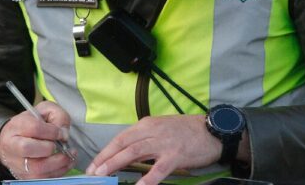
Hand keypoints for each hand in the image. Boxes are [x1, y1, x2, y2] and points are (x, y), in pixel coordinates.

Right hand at [0, 101, 76, 178]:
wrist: (14, 140)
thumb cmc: (31, 124)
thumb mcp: (45, 111)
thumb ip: (57, 115)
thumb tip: (64, 133)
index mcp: (16, 126)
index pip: (34, 128)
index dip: (52, 131)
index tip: (62, 133)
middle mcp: (12, 146)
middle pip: (28, 149)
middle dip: (50, 148)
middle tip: (62, 145)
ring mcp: (17, 164)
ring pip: (37, 168)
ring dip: (58, 163)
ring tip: (69, 155)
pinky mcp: (25, 177)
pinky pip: (43, 178)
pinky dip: (58, 172)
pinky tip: (66, 163)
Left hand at [86, 115, 220, 184]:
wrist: (212, 131)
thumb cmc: (187, 131)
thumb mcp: (161, 128)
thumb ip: (144, 138)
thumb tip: (126, 152)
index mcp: (146, 124)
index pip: (120, 138)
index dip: (105, 152)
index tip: (93, 164)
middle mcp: (151, 131)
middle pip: (122, 145)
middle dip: (104, 160)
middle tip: (92, 173)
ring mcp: (162, 143)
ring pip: (133, 153)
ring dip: (115, 165)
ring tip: (103, 176)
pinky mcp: (175, 156)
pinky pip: (157, 170)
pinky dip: (146, 179)